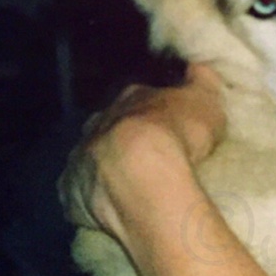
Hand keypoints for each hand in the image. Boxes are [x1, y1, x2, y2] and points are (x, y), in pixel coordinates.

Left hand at [58, 65, 225, 234]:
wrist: (142, 176)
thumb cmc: (178, 134)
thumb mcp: (205, 100)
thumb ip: (202, 82)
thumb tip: (197, 66)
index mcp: (132, 97)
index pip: (140, 97)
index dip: (152, 110)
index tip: (164, 123)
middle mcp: (100, 121)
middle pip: (109, 125)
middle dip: (122, 136)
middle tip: (144, 155)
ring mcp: (81, 154)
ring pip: (90, 156)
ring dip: (103, 166)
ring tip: (126, 185)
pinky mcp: (69, 189)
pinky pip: (76, 192)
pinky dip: (86, 198)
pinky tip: (102, 208)